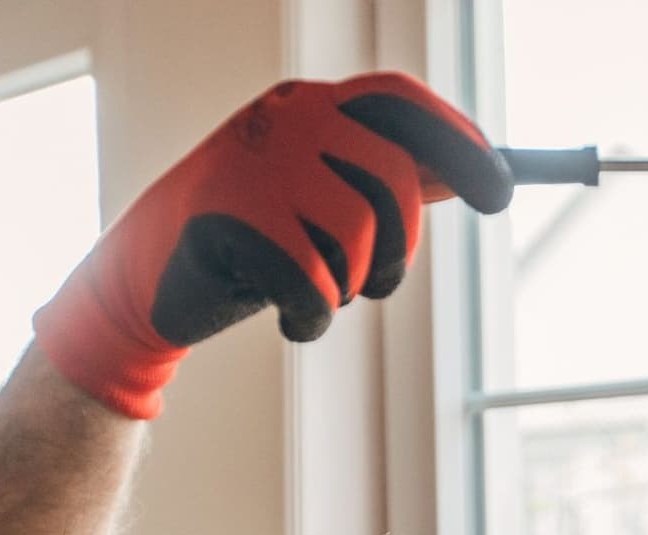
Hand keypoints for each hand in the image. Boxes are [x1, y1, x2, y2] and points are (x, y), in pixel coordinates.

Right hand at [33, 72, 511, 418]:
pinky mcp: (229, 221)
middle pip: (395, 179)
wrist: (145, 284)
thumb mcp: (320, 198)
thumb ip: (391, 179)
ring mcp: (255, 166)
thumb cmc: (251, 241)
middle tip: (379, 283)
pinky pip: (314, 284)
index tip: (501, 192)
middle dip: (402, 248)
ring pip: (359, 237)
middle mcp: (285, 121)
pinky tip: (290, 320)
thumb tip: (488, 173)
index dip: (460, 142)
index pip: (401, 102)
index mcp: (310, 104)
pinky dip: (313, 319)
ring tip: (318, 296)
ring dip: (351, 289)